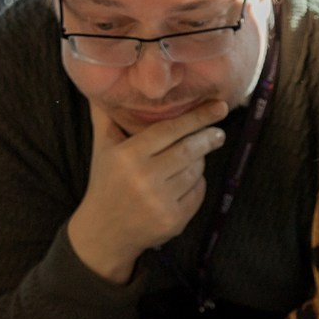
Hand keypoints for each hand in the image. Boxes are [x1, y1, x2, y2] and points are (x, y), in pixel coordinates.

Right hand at [64, 99, 227, 282]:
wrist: (103, 232)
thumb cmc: (106, 183)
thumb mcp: (102, 148)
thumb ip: (106, 117)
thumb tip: (100, 86)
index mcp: (128, 156)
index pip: (169, 130)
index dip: (197, 117)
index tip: (219, 106)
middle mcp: (144, 178)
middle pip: (188, 150)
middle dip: (208, 138)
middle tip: (218, 132)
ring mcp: (160, 202)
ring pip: (195, 172)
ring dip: (200, 162)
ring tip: (196, 157)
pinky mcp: (173, 221)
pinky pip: (197, 194)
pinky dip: (197, 185)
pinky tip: (188, 181)